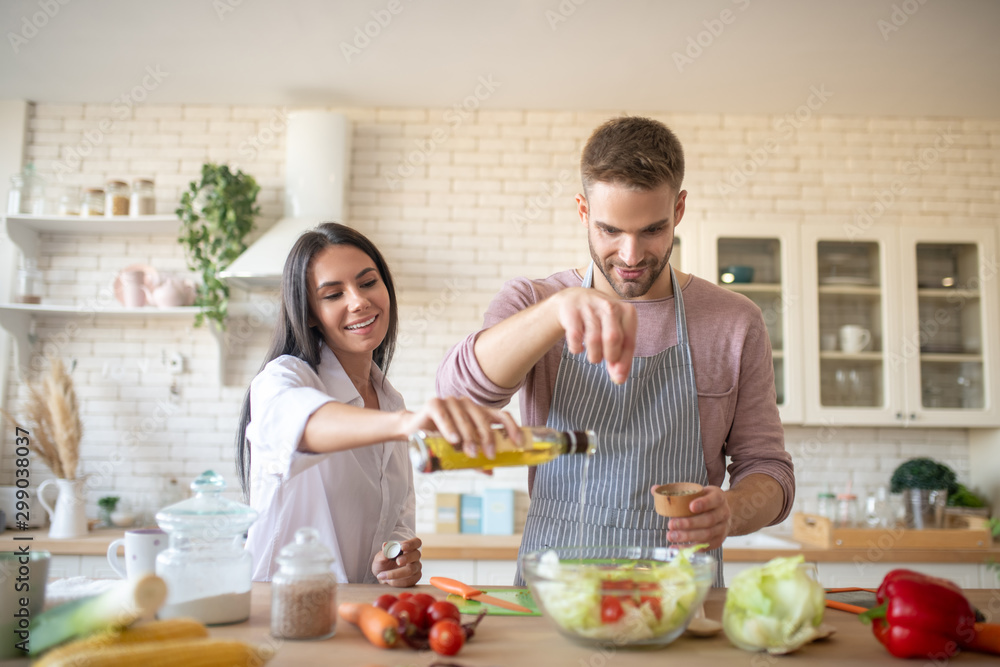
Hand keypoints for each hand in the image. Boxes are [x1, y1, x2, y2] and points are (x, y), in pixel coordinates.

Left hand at [372, 537, 421, 586]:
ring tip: (383, 575)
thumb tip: (385, 545)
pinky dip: (397, 582)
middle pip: (416, 555)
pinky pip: (409, 581)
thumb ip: (384, 552)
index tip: (402, 547)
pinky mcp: (415, 579)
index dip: (411, 544)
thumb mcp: (380, 558)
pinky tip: (389, 581)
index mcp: (408, 548)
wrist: (382, 578)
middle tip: (397, 561)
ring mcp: (416, 568)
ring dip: (397, 574)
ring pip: (411, 570)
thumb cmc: (383, 564)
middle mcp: (414, 557)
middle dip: (406, 558)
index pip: (415, 542)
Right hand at [403, 396, 521, 458]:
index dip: (512, 427)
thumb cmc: (441, 440)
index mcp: (479, 413)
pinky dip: (450, 427)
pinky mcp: (434, 403)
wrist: (414, 432)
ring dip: (469, 437)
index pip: (501, 416)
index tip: (518, 442)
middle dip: (487, 439)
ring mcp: (451, 402)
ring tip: (470, 452)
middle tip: (489, 455)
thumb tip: (490, 471)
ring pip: (465, 419)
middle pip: (483, 419)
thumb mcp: (460, 451)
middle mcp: (467, 405)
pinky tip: (453, 439)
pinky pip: (445, 415)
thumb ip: (475, 459)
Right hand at [555, 287, 636, 383]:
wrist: (575, 299)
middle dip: (610, 357)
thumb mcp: (615, 333)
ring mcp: (590, 307)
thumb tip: (619, 379)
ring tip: (594, 357)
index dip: (624, 362)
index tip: (619, 378)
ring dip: (594, 356)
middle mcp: (609, 306)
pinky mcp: (572, 312)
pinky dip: (577, 349)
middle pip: (613, 338)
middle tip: (606, 361)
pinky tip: (579, 349)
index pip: (629, 340)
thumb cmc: (601, 322)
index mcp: (627, 311)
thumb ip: (620, 356)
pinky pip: (575, 338)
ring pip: (594, 339)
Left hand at [657, 486, 730, 550]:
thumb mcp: (695, 492)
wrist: (720, 513)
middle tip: (671, 524)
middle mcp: (723, 513)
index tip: (690, 506)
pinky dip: (689, 547)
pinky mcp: (718, 541)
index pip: (714, 499)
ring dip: (688, 537)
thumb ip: (676, 490)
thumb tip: (654, 489)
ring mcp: (722, 528)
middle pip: (708, 519)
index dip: (703, 503)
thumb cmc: (703, 500)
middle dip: (689, 523)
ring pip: (707, 534)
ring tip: (671, 536)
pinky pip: (705, 546)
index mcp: (718, 497)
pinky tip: (676, 547)